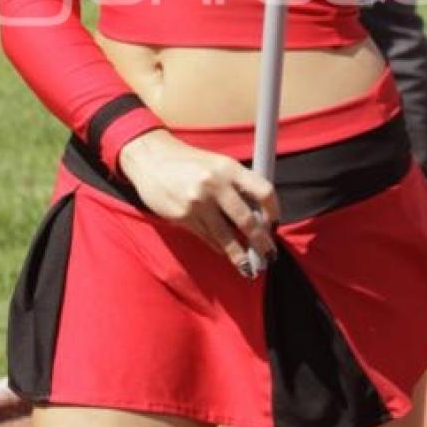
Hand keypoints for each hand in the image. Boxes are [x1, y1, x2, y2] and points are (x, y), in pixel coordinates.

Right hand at [119, 130, 279, 274]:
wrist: (151, 160)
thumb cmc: (189, 162)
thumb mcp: (217, 164)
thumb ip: (237, 185)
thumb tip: (259, 215)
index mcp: (228, 167)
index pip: (263, 191)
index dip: (274, 211)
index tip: (275, 224)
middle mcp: (215, 185)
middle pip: (247, 221)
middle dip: (261, 242)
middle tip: (270, 255)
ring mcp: (198, 203)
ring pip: (227, 237)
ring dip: (241, 256)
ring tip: (250, 267)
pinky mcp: (183, 217)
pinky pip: (208, 238)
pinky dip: (220, 248)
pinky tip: (226, 252)